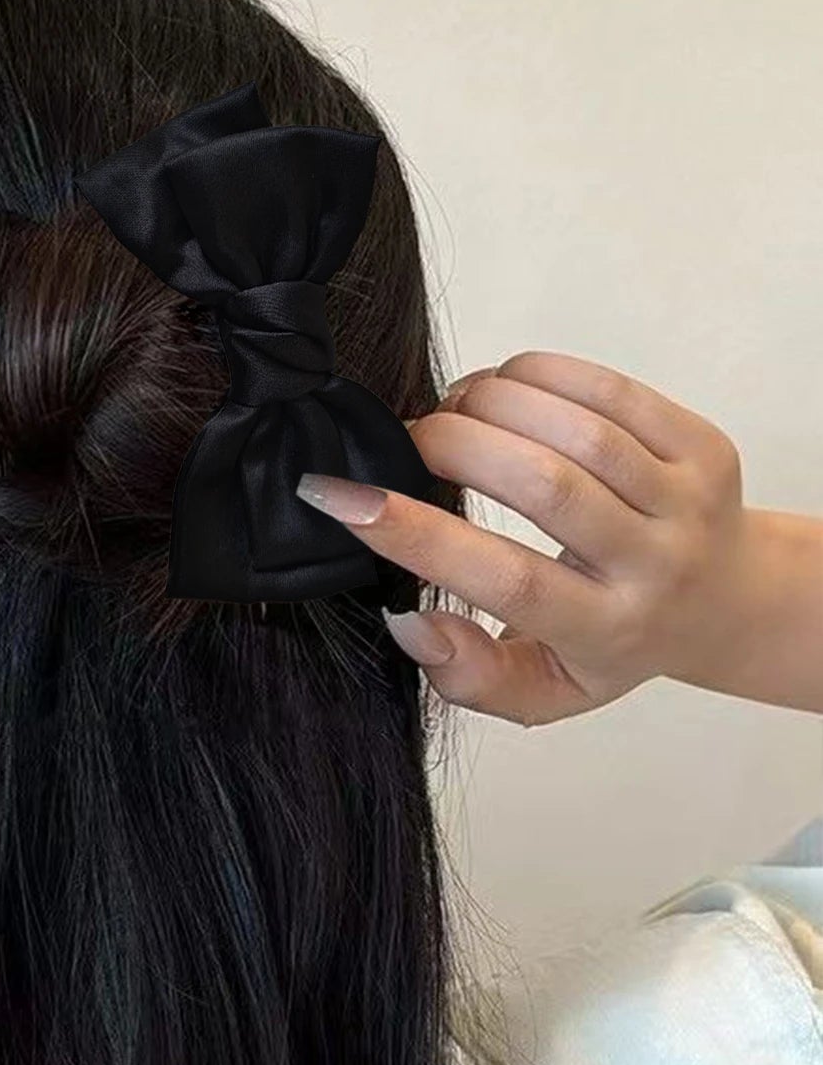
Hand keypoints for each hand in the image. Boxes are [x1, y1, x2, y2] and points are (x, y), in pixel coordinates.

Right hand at [297, 351, 822, 723]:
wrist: (725, 599)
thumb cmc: (609, 642)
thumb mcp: (543, 689)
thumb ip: (470, 676)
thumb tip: (410, 622)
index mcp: (605, 631)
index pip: (503, 577)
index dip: (414, 533)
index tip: (340, 496)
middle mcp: (655, 566)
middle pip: (542, 484)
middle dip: (449, 444)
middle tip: (406, 441)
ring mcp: (687, 500)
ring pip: (574, 427)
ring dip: (488, 403)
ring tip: (451, 413)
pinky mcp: (701, 446)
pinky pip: (606, 389)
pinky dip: (533, 376)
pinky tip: (499, 390)